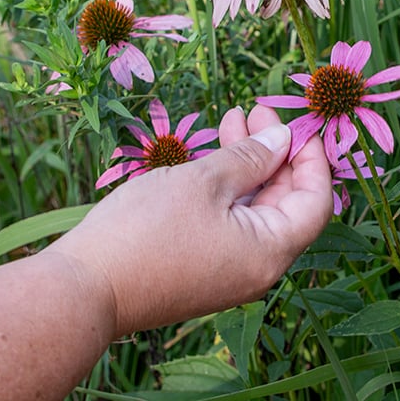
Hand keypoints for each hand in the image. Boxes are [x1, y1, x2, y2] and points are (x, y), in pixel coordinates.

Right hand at [48, 105, 333, 334]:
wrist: (83, 289)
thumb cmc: (145, 230)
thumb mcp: (203, 181)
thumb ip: (249, 157)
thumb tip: (281, 139)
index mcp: (270, 251)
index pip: (316, 201)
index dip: (312, 157)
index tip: (295, 121)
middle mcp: (257, 268)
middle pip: (286, 203)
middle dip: (275, 153)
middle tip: (254, 111)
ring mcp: (228, 272)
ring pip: (254, 210)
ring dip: (248, 165)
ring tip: (231, 119)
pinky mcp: (201, 270)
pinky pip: (229, 224)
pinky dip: (227, 189)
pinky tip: (210, 158)